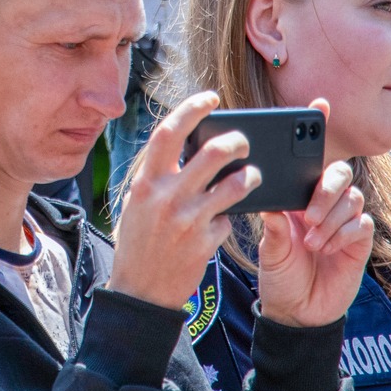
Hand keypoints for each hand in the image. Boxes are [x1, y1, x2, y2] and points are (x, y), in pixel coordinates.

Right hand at [106, 91, 259, 311]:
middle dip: (236, 142)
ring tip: (252, 176)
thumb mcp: (138, 203)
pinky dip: (228, 218)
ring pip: (234, 186)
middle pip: (212, 154)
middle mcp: (166, 196)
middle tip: (244, 142)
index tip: (211, 98)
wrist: (139, 292)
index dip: (192, 109)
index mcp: (146, 182)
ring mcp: (188, 220)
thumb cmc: (139, 242)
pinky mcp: (206, 243)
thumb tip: (187, 148)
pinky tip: (221, 223)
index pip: (169, 132)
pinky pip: (228, 220)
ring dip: (249, 177)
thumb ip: (159, 177)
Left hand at [254, 114, 374, 327]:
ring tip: (312, 242)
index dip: (318, 130)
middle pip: (339, 172)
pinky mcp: (358, 239)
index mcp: (297, 196)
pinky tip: (327, 249)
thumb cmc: (279, 276)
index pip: (311, 159)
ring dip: (331, 217)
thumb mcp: (269, 250)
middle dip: (326, 187)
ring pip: (351, 196)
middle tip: (308, 212)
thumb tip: (270, 202)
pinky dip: (342, 233)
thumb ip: (274, 227)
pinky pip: (360, 222)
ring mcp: (343, 220)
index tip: (319, 105)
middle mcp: (323, 203)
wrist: (298, 313)